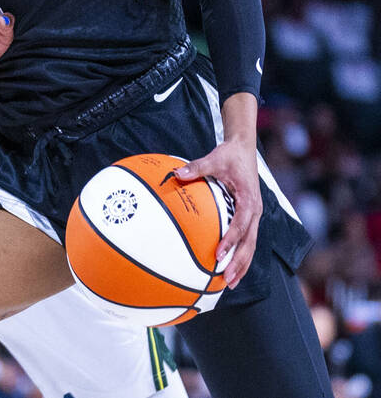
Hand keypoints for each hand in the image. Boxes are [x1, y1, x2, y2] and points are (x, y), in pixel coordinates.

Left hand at [175, 138, 260, 288]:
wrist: (243, 149)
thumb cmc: (229, 155)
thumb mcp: (214, 158)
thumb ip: (196, 167)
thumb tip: (176, 174)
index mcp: (249, 200)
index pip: (241, 224)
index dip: (231, 240)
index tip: (218, 253)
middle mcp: (255, 211)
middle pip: (250, 243)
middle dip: (240, 263)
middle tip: (227, 280)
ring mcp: (254, 215)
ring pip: (250, 245)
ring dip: (242, 264)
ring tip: (229, 282)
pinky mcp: (249, 216)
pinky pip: (245, 238)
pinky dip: (238, 253)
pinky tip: (226, 265)